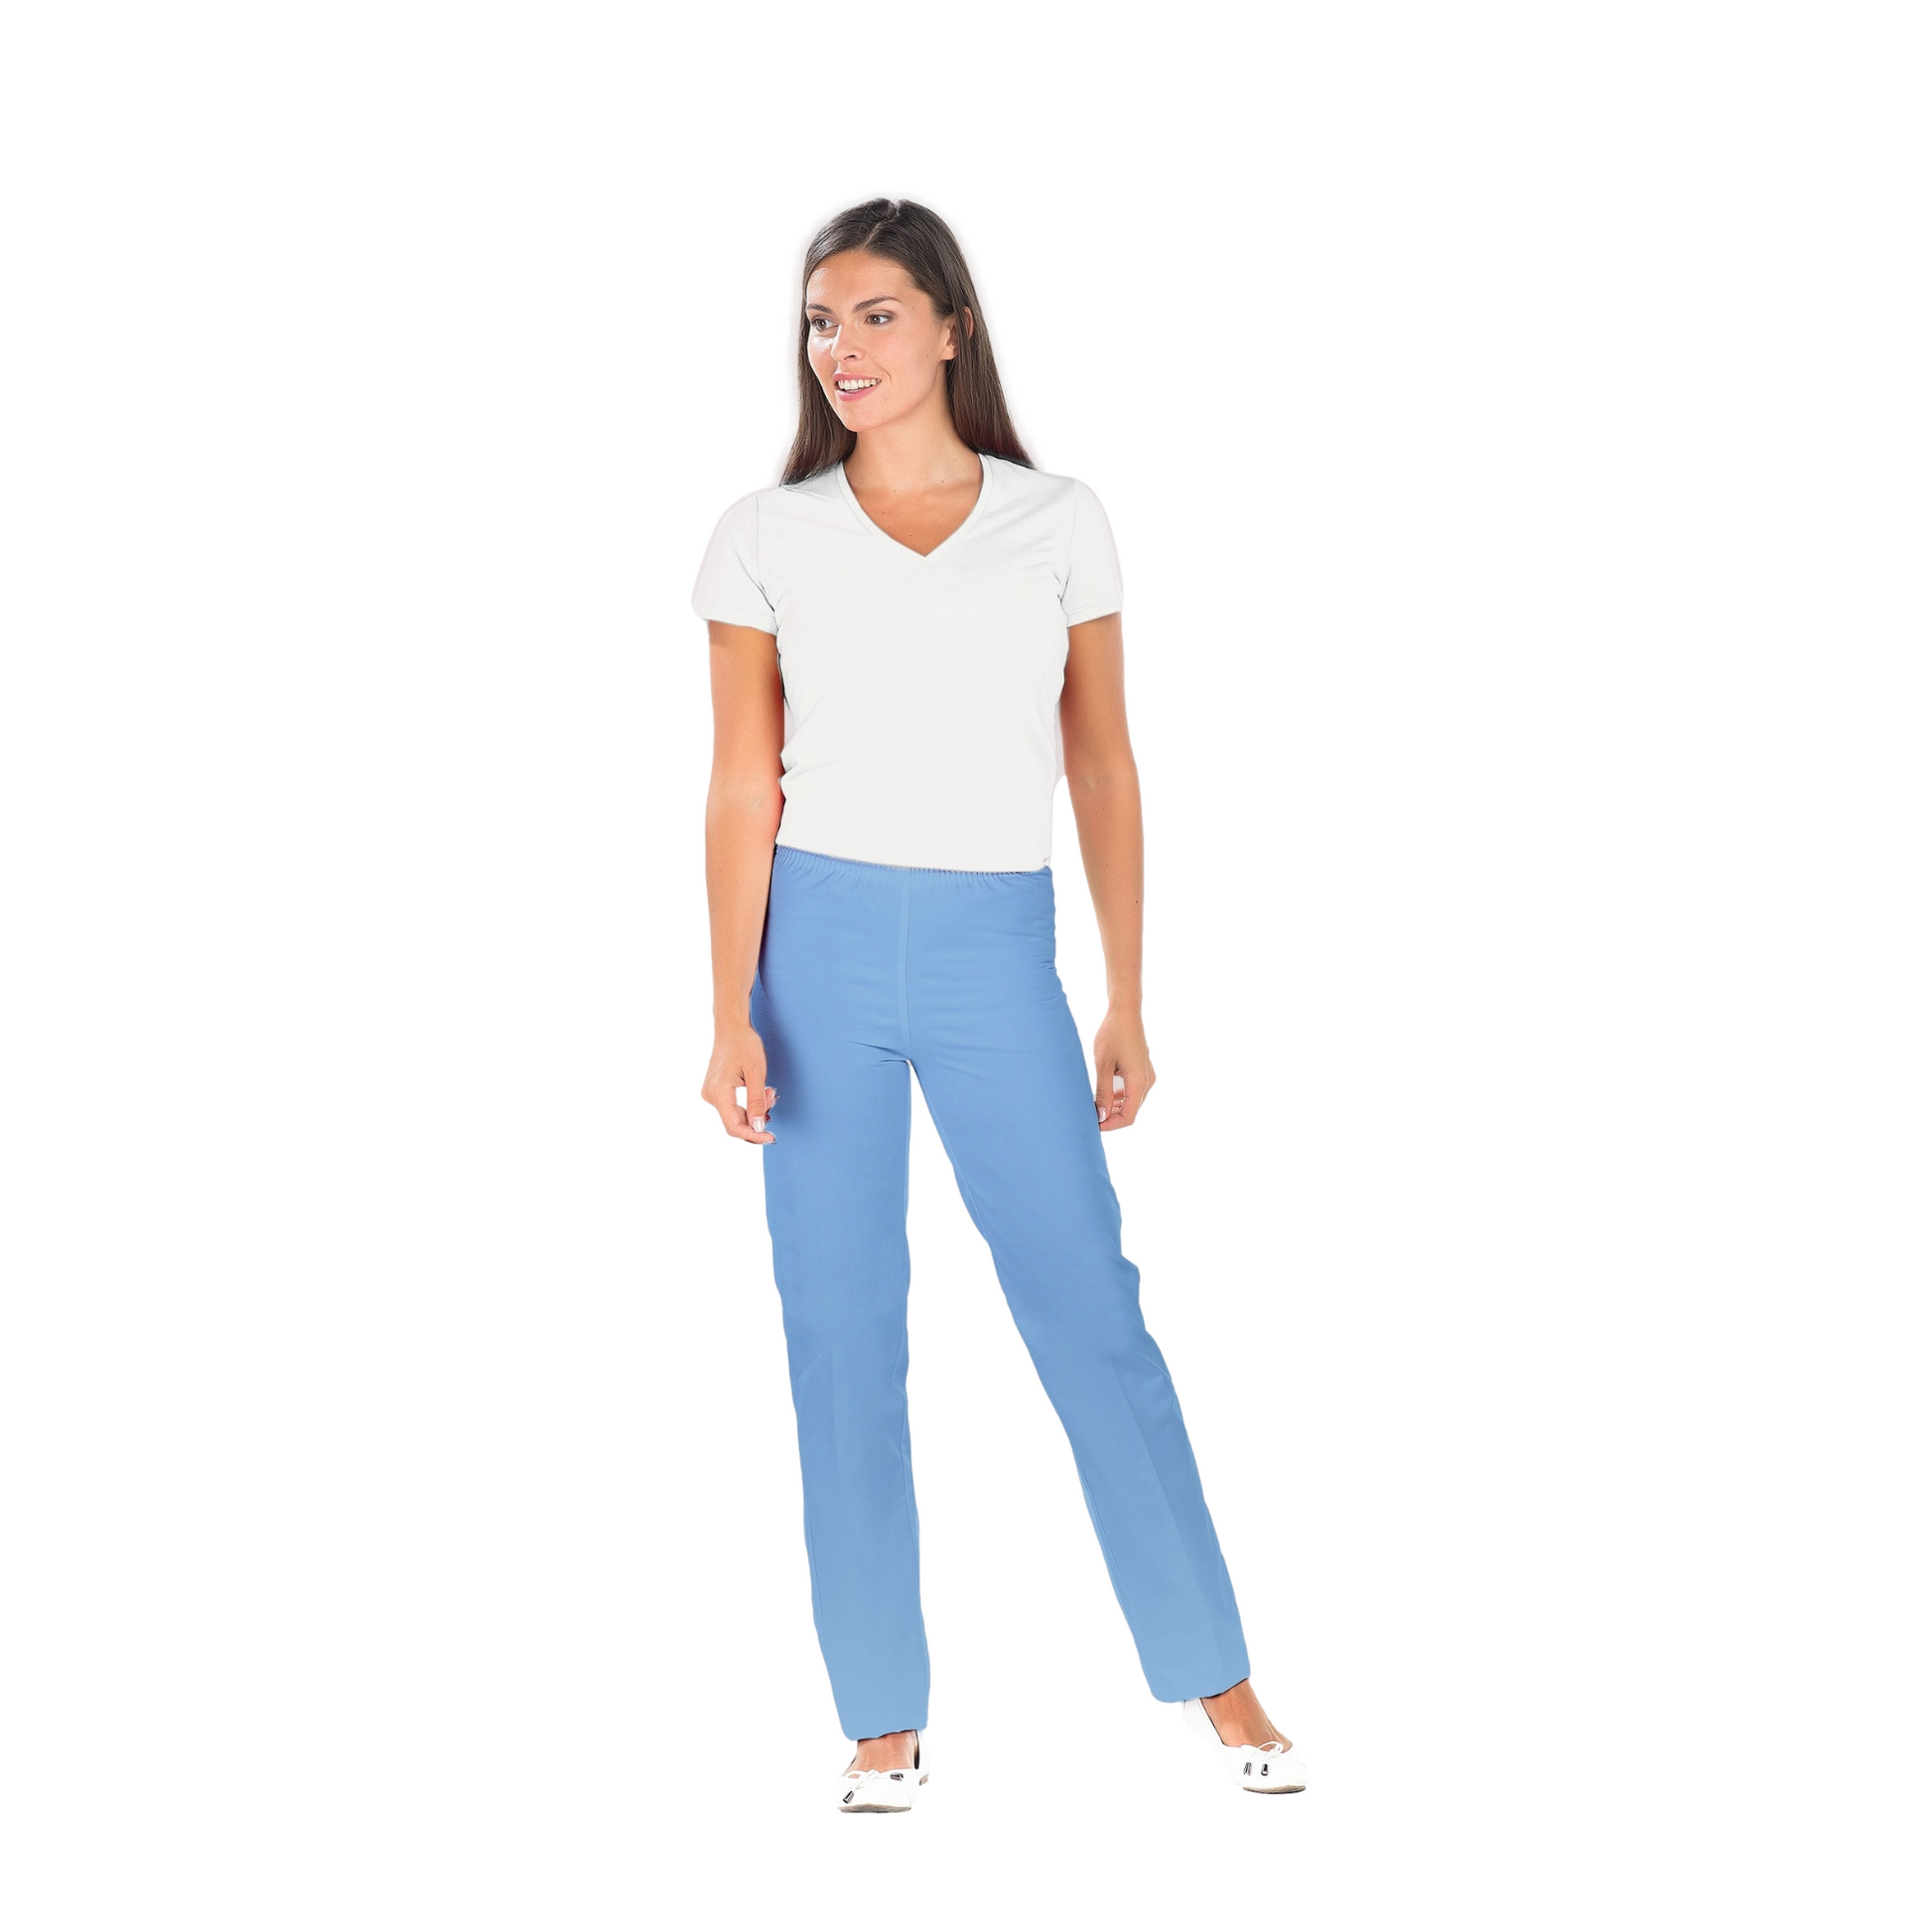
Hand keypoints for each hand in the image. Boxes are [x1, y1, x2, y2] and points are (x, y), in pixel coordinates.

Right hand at [702, 1022, 776, 1143]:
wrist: (732, 1026)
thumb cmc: (744, 1044)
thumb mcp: (757, 1074)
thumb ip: (757, 1103)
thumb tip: (759, 1127)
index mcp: (718, 1092)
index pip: (734, 1127)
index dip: (754, 1135)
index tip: (770, 1137)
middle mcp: (710, 1095)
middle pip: (735, 1122)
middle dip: (758, 1118)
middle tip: (773, 1099)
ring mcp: (711, 1093)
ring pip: (736, 1114)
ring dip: (755, 1109)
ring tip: (768, 1091)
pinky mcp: (716, 1089)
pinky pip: (733, 1106)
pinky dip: (749, 1104)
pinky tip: (760, 1091)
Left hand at [1092, 1008, 1153, 1130]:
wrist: (1125, 1012)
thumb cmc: (1112, 1035)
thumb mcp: (1103, 1065)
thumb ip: (1103, 1092)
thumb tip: (1100, 1116)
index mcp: (1139, 1082)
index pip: (1129, 1116)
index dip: (1111, 1125)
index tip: (1094, 1124)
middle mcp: (1147, 1081)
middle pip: (1131, 1110)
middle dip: (1111, 1117)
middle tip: (1090, 1115)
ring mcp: (1147, 1075)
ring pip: (1132, 1101)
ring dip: (1114, 1106)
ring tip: (1094, 1104)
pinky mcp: (1143, 1069)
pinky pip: (1132, 1090)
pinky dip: (1119, 1095)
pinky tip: (1103, 1092)